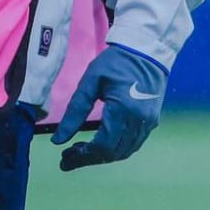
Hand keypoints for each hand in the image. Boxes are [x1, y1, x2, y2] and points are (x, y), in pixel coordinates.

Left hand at [51, 44, 166, 170]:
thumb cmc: (115, 63)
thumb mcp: (90, 82)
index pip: (102, 145)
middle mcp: (139, 121)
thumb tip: (58, 140)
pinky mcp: (152, 122)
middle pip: (113, 153)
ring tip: (80, 150)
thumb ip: (74, 111)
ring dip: (102, 156)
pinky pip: (132, 144)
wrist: (146, 51)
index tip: (64, 159)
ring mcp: (148, 123)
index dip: (83, 156)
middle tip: (67, 156)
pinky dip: (115, 149)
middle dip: (89, 158)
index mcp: (122, 109)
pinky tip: (100, 143)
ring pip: (124, 152)